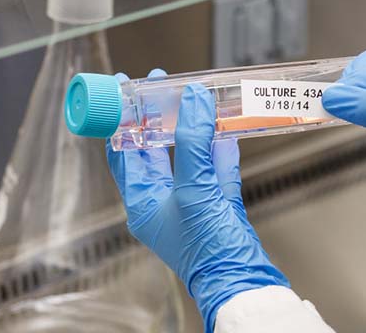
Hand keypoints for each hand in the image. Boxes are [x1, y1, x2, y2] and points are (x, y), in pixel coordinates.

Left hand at [106, 69, 287, 331]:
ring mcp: (191, 201)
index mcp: (142, 199)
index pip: (123, 149)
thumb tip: (192, 100)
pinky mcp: (217, 203)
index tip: (124, 88)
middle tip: (162, 85)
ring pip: (187, 155)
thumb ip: (192, 142)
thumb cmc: (206, 250)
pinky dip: (220, 149)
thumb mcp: (193, 189)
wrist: (242, 279)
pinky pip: (216, 169)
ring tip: (194, 98)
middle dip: (158, 115)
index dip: (123, 117)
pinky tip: (225, 130)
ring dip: (192, 128)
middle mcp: (162, 199)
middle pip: (154, 147)